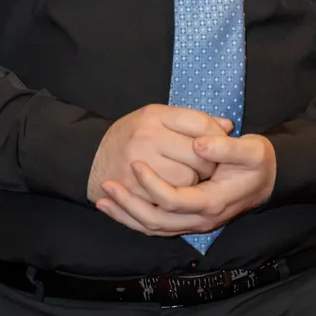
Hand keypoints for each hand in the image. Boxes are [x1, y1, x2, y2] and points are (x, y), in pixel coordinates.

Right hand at [87, 104, 225, 206]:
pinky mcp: (134, 191)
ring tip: (190, 179)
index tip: (219, 142)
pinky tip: (175, 192)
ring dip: (194, 183)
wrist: (88, 158)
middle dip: (208, 163)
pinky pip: (169, 199)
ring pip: (187, 180)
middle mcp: (146, 139)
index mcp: (154, 116)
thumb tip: (227, 126)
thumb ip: (193, 120)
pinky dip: (177, 198)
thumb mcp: (157, 116)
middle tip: (206, 166)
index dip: (216, 134)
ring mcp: (139, 166)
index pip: (200, 124)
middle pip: (198, 155)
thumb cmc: (131, 135)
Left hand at [95, 132, 276, 237]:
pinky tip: (117, 207)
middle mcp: (201, 218)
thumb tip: (200, 145)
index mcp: (213, 201)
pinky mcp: (187, 220)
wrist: (268, 180)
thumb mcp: (252, 149)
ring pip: (153, 228)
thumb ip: (226, 147)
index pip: (176, 200)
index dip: (153, 184)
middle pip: (158, 222)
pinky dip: (133, 219)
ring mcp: (193, 223)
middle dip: (129, 205)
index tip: (136, 163)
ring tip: (103, 198)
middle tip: (107, 184)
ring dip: (126, 215)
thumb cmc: (258, 162)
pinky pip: (155, 226)